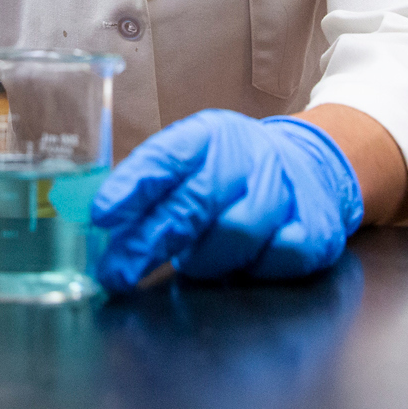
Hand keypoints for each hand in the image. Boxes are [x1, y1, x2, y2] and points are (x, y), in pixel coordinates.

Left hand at [90, 110, 363, 292]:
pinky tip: (242, 264)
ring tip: (191, 265)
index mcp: (209, 136)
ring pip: (236, 233)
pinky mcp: (315, 226)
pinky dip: (254, 268)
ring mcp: (286, 190)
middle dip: (149, 242)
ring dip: (204, 259)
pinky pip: (277, 258)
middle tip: (116, 272)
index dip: (132, 185)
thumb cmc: (235, 170)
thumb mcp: (192, 160)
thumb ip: (149, 185)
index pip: (166, 156)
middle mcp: (248, 156)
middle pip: (195, 201)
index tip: (102, 214)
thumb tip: (92, 218)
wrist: (311, 165)